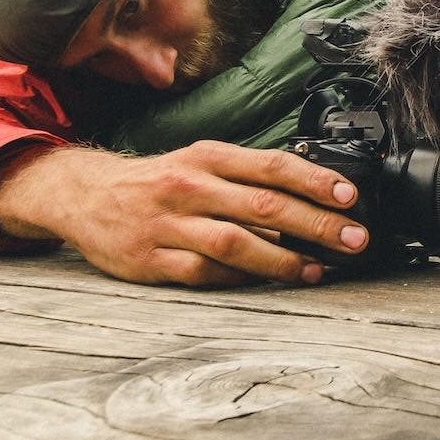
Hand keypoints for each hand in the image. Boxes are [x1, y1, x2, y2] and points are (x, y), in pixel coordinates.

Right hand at [0, 141, 367, 286]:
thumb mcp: (201, 163)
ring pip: (236, 243)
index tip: (350, 197)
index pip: (272, 166)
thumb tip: (312, 199)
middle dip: (316, 224)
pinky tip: (269, 282)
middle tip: (354, 240)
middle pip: (263, 206)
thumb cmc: (158, 182)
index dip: (315, 182)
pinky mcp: (152, 261)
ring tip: (317, 269)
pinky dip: (241, 279)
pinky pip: (206, 273)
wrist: (84, 196)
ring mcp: (169, 226)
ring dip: (284, 259)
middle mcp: (189, 187)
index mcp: (207, 157)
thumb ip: (249, 179)